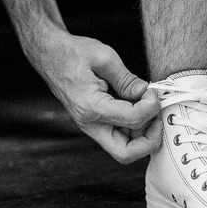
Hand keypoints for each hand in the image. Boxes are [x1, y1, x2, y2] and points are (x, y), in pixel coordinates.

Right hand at [25, 27, 161, 162]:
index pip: (133, 120)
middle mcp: (89, 123)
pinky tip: (138, 107)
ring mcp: (91, 125)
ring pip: (124, 148)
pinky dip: (134, 127)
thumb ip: (127, 79)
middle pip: (126, 153)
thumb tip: (146, 93)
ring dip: (143, 134)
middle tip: (157, 118)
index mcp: (91, 107)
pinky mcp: (94, 122)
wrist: (49, 54)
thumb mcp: (104, 57)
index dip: (151, 107)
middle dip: (149, 140)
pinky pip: (118, 136)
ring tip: (149, 108)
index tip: (153, 92)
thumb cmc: (71, 53)